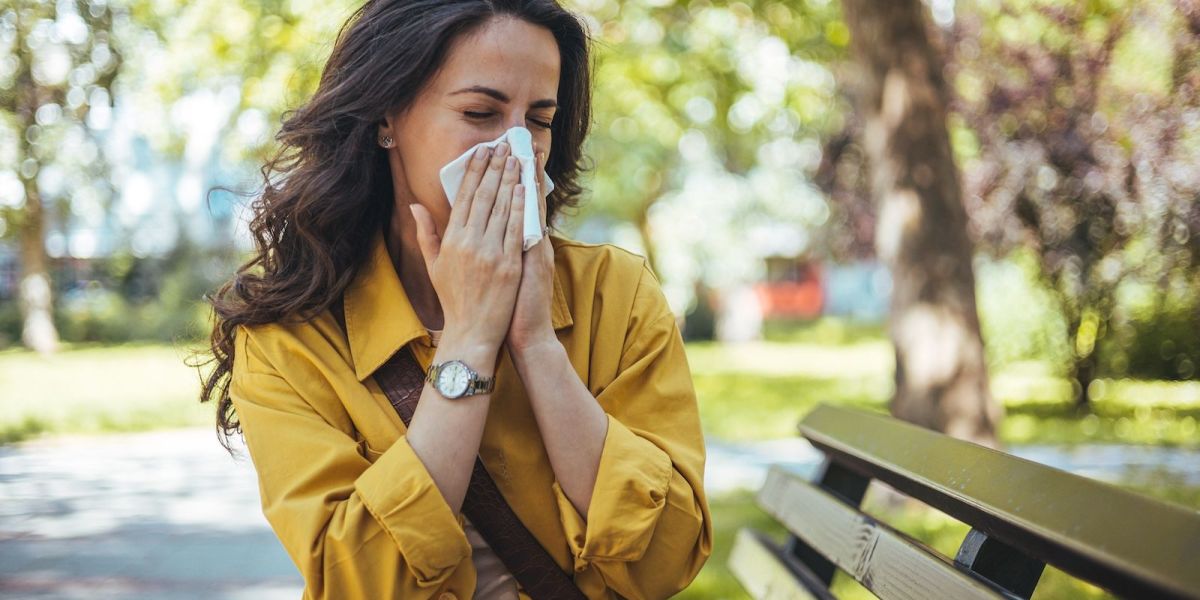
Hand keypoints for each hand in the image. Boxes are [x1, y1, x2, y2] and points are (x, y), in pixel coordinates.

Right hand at [410, 142, 525, 352]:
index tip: (481, 152)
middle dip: (493, 168)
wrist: (471, 333)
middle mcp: (470, 244)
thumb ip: (426, 233)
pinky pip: (517, 230)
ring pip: (502, 209)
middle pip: (484, 197)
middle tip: (502, 146)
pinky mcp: (510, 266)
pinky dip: (521, 208)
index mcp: (451, 241)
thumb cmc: (453, 300)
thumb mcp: (433, 266)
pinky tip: (525, 189)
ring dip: (510, 181)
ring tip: (516, 159)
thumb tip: (415, 206)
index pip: (463, 198)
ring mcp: (491, 254)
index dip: (473, 172)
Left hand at [505, 143, 557, 353]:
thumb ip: (495, 249)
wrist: (526, 334)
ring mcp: (536, 250)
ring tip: (527, 154)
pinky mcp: (537, 261)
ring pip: (532, 209)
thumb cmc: (510, 307)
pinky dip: (532, 208)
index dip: (512, 180)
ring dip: (530, 181)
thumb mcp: (503, 274)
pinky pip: (534, 229)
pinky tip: (529, 189)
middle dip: (521, 171)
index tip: (508, 154)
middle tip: (519, 142)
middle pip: (526, 200)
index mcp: (521, 244)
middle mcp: (532, 243)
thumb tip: (482, 229)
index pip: (516, 205)